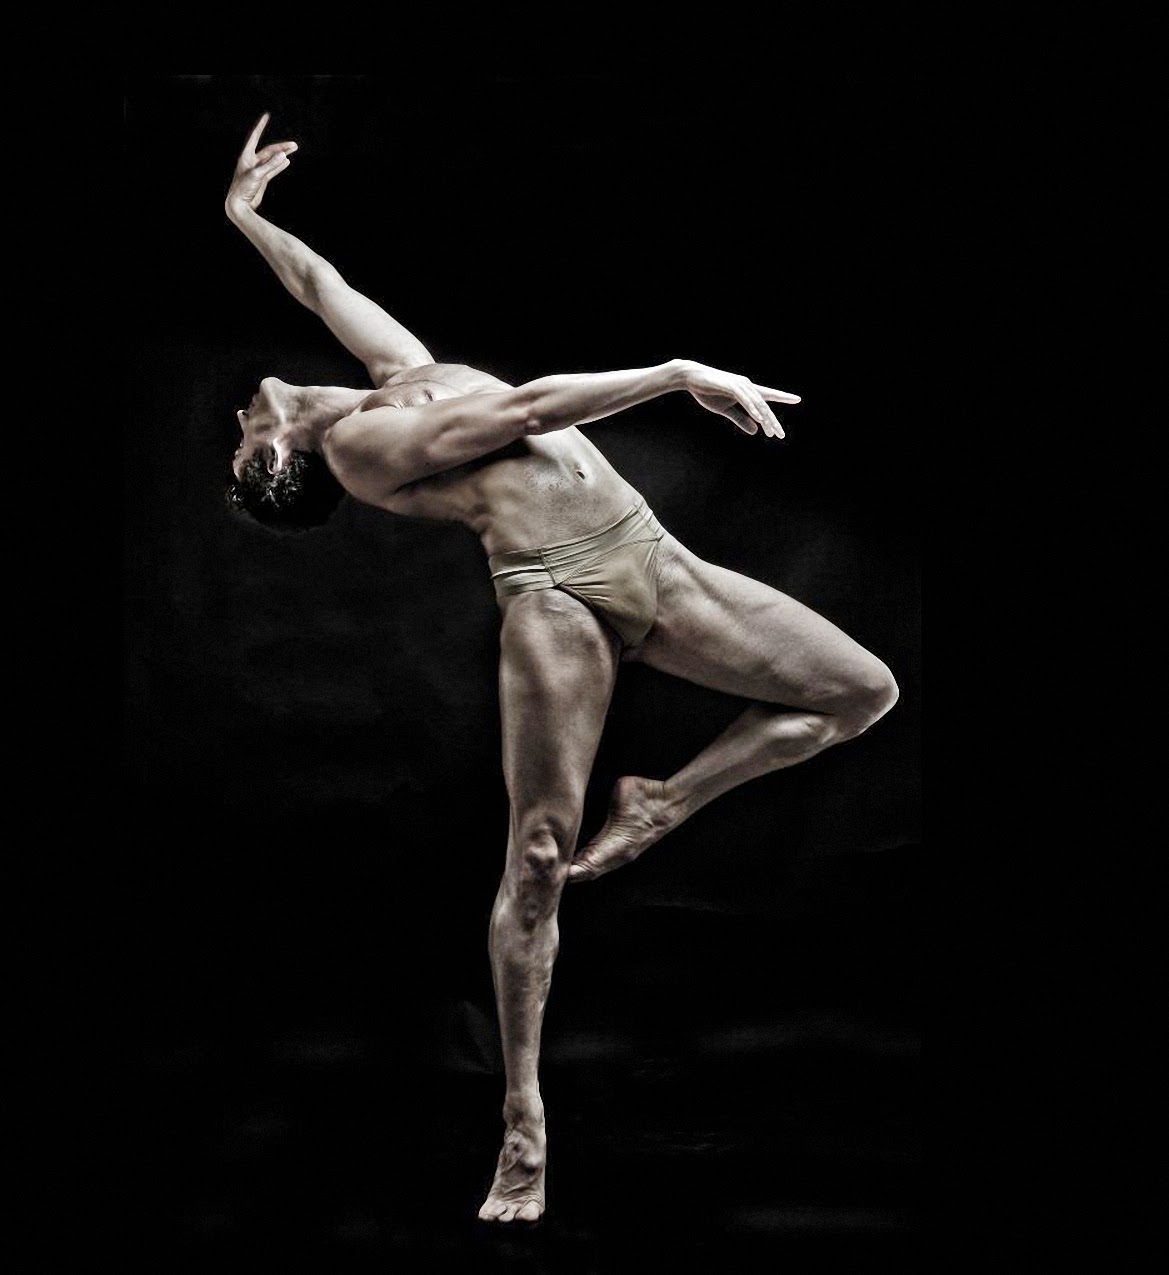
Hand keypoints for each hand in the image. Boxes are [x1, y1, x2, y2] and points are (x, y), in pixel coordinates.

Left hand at [225, 113, 297, 216]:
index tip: (266, 116)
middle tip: (294, 145)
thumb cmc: (243, 189)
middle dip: (281, 147)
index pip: (255, 137)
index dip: (261, 126)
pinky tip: (287, 161)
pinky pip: (273, 169)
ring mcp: (257, 170)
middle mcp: (252, 161)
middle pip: (269, 150)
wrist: (239, 205)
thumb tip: (283, 155)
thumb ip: (271, 165)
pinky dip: (280, 165)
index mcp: (247, 156)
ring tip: (293, 149)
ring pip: (272, 159)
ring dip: (282, 154)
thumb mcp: (257, 175)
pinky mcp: (262, 179)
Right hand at [680, 360, 800, 438]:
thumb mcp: (725, 409)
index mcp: (747, 391)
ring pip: (757, 404)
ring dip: (765, 418)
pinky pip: (745, 399)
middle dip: (773, 421)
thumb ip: (740, 419)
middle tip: (780, 435)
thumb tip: (755, 431)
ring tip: (772, 431)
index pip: (768, 395)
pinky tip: (759, 418)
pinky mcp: (730, 386)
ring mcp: (739, 385)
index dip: (783, 397)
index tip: (797, 399)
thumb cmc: (708, 391)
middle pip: (764, 405)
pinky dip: (752, 409)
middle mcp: (747, 386)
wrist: (691, 377)